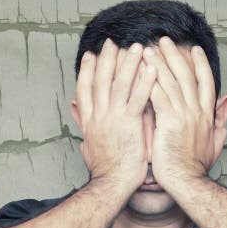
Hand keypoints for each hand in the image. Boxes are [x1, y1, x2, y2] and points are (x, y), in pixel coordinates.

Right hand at [71, 38, 156, 189]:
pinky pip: (138, 99)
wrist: (111, 185)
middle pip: (101, 80)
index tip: (92, 55)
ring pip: (119, 84)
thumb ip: (82, 123)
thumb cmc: (105, 170)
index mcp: (89, 120)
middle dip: (107, 59)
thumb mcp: (87, 145)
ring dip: (128, 63)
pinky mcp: (129, 124)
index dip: (88, 70)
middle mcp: (99, 115)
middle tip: (112, 42)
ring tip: (136, 47)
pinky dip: (145, 83)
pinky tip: (152, 69)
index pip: (85, 89)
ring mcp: (113, 118)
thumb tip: (74, 110)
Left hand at [142, 37, 222, 187]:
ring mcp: (184, 116)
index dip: (200, 65)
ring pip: (171, 82)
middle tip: (164, 40)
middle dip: (175, 56)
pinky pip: (159, 96)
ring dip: (159, 63)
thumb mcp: (215, 142)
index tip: (194, 50)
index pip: (206, 83)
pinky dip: (150, 82)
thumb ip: (220, 120)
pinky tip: (142, 70)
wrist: (188, 182)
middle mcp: (197, 112)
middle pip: (187, 76)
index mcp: (207, 116)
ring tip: (147, 49)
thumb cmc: (196, 167)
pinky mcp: (169, 123)